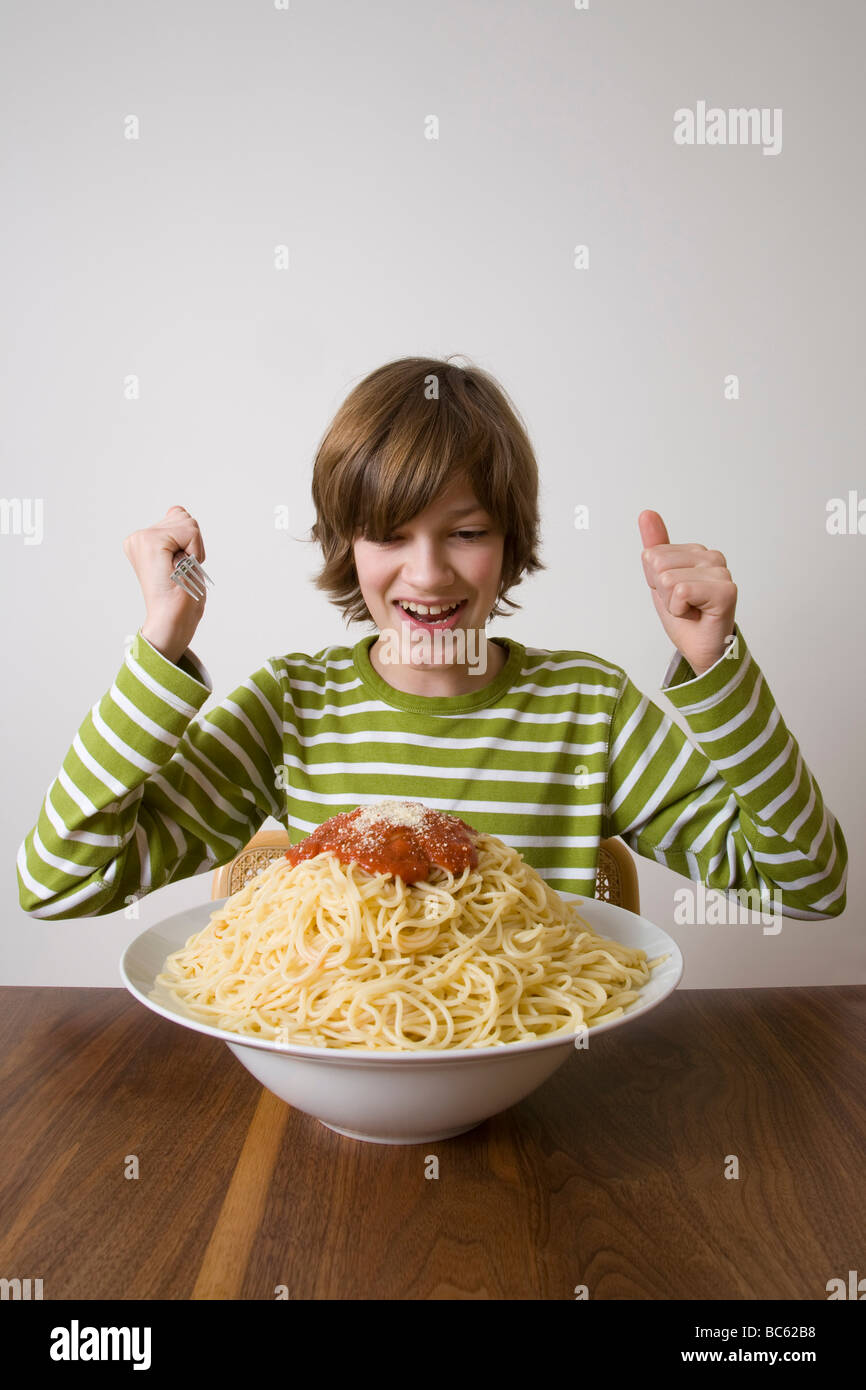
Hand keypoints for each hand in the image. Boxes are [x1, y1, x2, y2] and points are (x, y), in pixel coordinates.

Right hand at [123, 505, 208, 660]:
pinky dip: (195, 552)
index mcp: (141, 541)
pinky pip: (190, 532)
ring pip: (188, 523)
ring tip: (179, 572)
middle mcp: (137, 537)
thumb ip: (177, 532)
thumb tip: (176, 509)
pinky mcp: (151, 541)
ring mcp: (142, 538)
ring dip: (194, 550)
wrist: (171, 620)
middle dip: (192, 544)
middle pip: (184, 518)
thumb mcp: (181, 558)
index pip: (179, 519)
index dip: (189, 545)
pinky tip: (180, 570)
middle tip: (179, 571)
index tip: (177, 568)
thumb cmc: (180, 597)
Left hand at [638, 511, 737, 675]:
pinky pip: (681, 591)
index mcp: (697, 552)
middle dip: (663, 593)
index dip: (655, 583)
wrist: (701, 650)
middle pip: (658, 563)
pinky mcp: (725, 591)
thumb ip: (655, 546)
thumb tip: (647, 514)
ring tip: (690, 610)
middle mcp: (712, 557)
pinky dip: (680, 610)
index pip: (652, 555)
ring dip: (672, 603)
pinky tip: (696, 614)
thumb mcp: (660, 581)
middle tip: (683, 605)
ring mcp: (721, 572)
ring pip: (667, 578)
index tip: (675, 596)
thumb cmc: (686, 618)